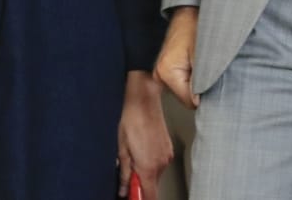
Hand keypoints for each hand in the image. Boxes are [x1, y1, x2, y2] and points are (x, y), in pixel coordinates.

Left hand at [117, 71, 172, 199]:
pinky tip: (142, 149)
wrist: (144, 101)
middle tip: (128, 173)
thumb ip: (125, 174)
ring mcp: (167, 156)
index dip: (140, 199)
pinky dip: (151, 162)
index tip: (132, 197)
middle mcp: (161, 164)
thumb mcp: (122, 150)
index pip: (149, 196)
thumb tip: (124, 189)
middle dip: (140, 184)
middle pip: (152, 186)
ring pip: (156, 174)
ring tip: (134, 155)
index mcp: (148, 167)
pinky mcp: (169, 148)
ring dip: (146, 172)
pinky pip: (160, 163)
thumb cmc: (132, 122)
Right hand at [154, 7, 199, 109]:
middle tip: (209, 69)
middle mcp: (159, 74)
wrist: (189, 10)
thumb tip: (201, 103)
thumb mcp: (204, 56)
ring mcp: (160, 72)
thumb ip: (202, 81)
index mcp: (166, 72)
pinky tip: (196, 63)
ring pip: (184, 90)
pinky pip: (181, 81)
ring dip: (195, 81)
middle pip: (185, 97)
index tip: (214, 82)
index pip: (189, 101)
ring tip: (202, 63)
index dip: (205, 94)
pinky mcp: (165, 68)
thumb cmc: (198, 26)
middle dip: (200, 88)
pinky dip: (191, 76)